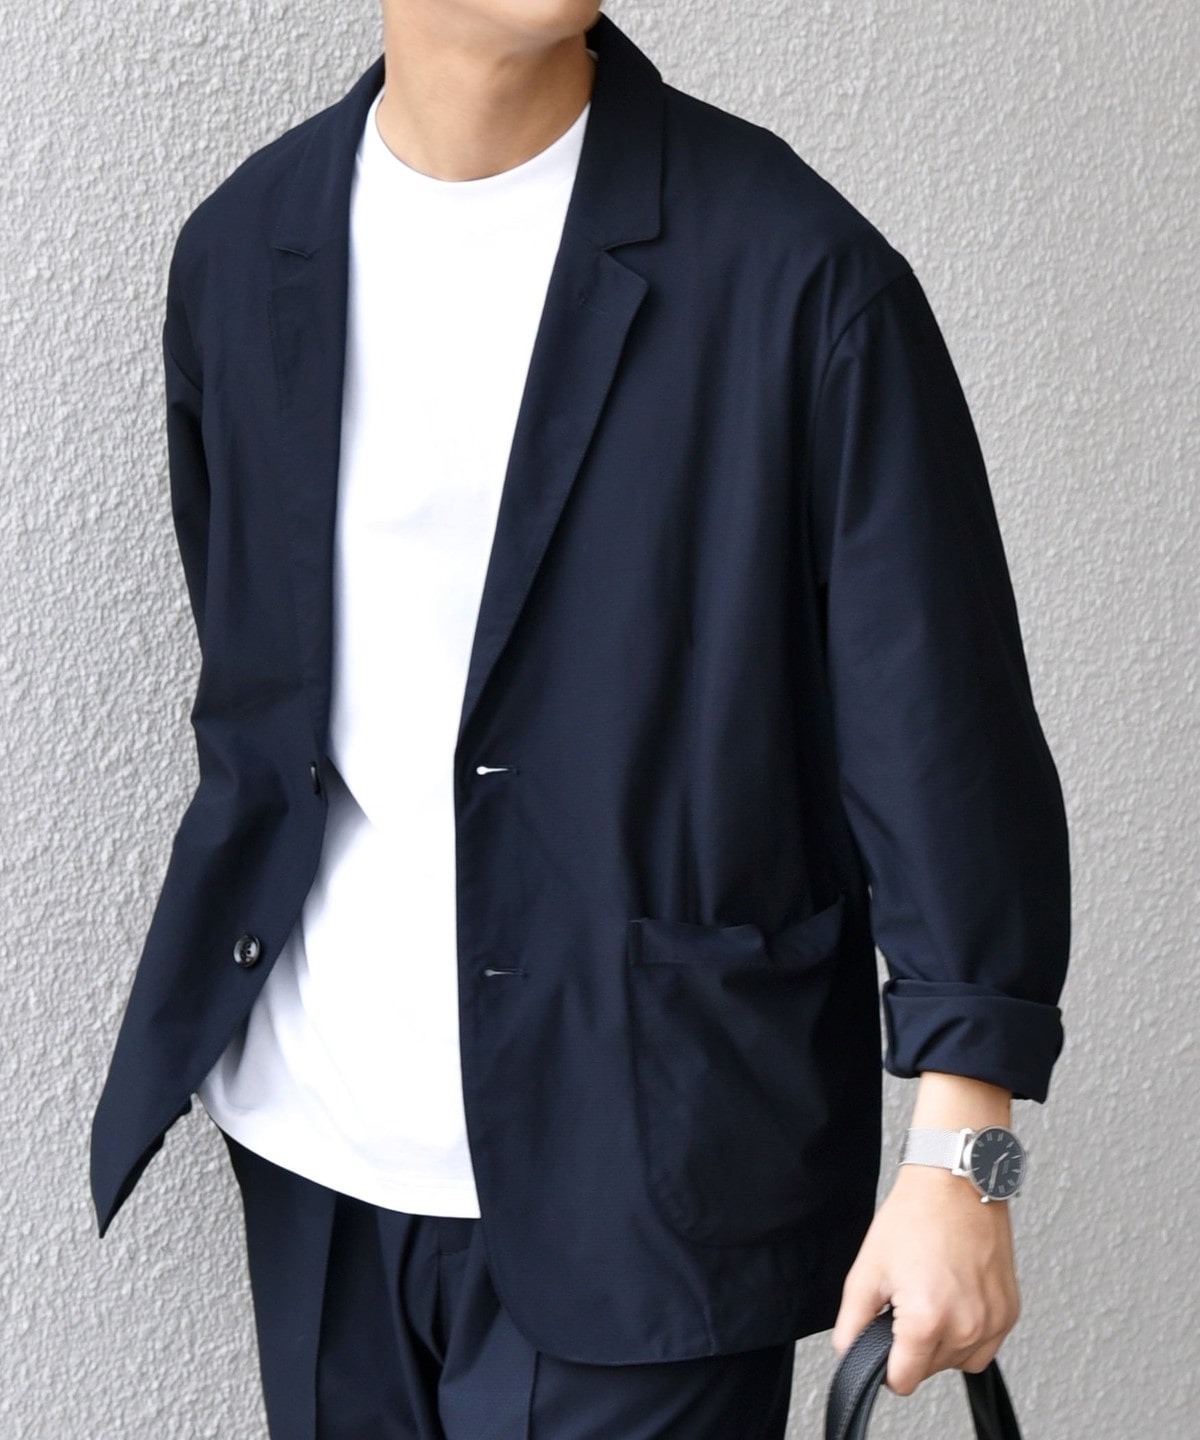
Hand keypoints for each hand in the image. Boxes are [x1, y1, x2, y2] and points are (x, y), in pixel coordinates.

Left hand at [830, 1162, 1020, 1395]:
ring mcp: (993, 1321)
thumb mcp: (868, 1267)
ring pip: (958, 1362)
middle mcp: (966, 1326)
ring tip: (931, 1295)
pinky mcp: (1010, 1312)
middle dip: (912, 1346)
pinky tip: (954, 1297)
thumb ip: (853, 1320)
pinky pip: (984, 1345)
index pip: (902, 1381)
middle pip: (929, 1371)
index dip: (886, 1365)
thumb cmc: (916, 1215)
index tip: (884, 1342)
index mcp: (927, 1320)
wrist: (955, 1182)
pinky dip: (967, 1332)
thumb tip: (849, 1350)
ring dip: (941, 1342)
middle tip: (907, 1301)